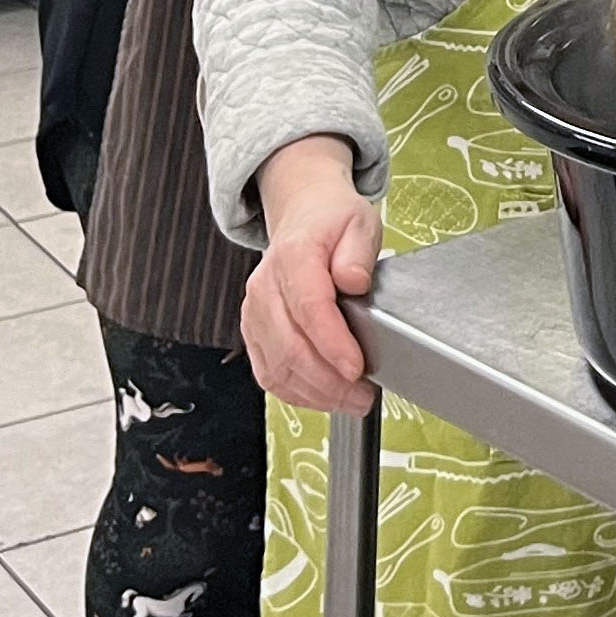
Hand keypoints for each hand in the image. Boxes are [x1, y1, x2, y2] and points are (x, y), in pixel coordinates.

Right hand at [241, 136, 380, 412]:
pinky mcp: (254, 330)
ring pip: (275, 367)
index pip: (309, 308)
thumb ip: (358, 252)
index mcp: (294, 256)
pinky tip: (322, 397)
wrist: (303, 215)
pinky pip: (267, 371)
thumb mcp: (360, 222)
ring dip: (313, 393)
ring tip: (350, 401)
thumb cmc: (333, 221)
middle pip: (289, 346)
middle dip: (327, 381)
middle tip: (362, 395)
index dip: (332, 343)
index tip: (355, 367)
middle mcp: (265, 287)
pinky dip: (294, 391)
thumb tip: (354, 281)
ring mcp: (255, 311)